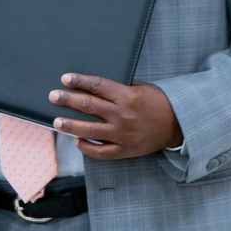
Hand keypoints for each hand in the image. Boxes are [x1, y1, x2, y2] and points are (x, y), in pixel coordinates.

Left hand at [49, 73, 183, 159]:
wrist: (177, 124)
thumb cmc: (157, 102)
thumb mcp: (141, 87)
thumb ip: (119, 87)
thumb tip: (94, 85)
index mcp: (127, 96)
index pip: (98, 86)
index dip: (80, 81)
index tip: (65, 79)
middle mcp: (123, 115)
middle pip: (90, 105)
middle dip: (69, 100)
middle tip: (53, 96)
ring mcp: (123, 134)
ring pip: (91, 130)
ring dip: (71, 125)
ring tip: (57, 121)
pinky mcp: (125, 150)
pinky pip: (102, 151)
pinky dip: (88, 147)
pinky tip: (77, 141)